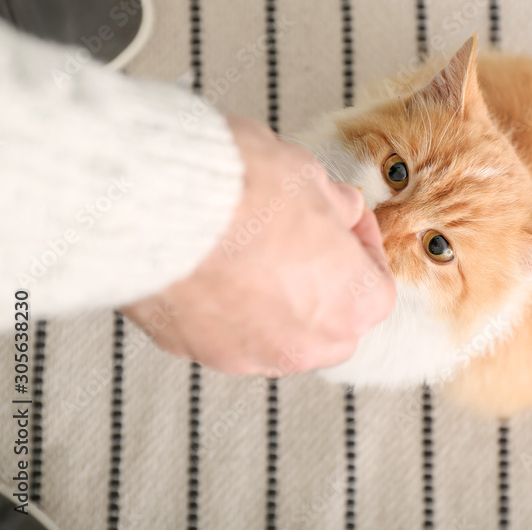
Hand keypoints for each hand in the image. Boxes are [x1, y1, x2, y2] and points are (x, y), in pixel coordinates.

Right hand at [121, 114, 395, 375]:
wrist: (154, 204)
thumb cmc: (238, 189)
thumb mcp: (308, 176)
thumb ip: (333, 204)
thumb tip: (337, 208)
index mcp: (352, 303)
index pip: (377, 285)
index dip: (362, 246)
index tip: (346, 224)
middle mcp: (306, 344)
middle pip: (331, 321)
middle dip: (323, 282)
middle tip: (304, 240)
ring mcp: (248, 354)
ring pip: (277, 334)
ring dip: (274, 300)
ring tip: (252, 249)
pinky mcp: (196, 351)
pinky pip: (225, 333)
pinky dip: (224, 307)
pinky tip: (212, 266)